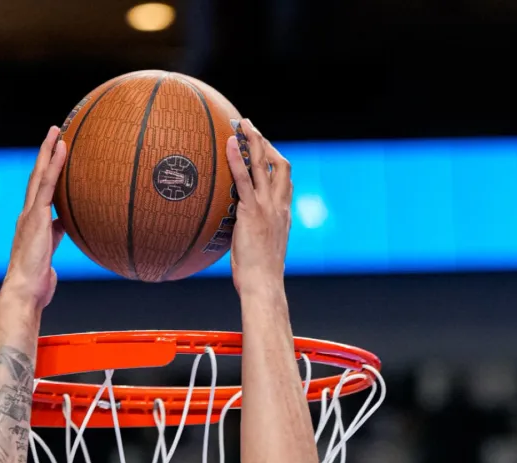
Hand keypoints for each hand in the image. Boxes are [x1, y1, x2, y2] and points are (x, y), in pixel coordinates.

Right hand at [3, 127, 66, 310]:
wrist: (25, 290)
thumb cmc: (36, 282)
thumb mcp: (49, 255)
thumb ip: (56, 238)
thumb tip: (67, 228)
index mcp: (31, 225)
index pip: (40, 193)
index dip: (46, 174)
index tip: (53, 159)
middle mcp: (28, 215)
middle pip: (37, 178)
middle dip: (44, 155)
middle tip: (53, 134)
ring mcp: (31, 214)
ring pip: (40, 176)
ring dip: (48, 152)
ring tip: (56, 132)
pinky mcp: (36, 216)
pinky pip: (47, 185)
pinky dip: (54, 165)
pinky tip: (62, 149)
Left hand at [226, 120, 291, 295]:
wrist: (263, 284)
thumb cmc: (259, 276)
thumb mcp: (260, 251)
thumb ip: (254, 237)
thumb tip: (239, 237)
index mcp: (284, 216)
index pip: (285, 183)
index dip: (277, 164)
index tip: (267, 153)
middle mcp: (279, 206)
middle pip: (280, 166)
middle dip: (268, 144)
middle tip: (252, 130)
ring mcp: (267, 207)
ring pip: (264, 164)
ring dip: (254, 140)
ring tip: (242, 124)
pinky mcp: (252, 211)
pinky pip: (244, 178)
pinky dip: (237, 158)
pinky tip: (230, 143)